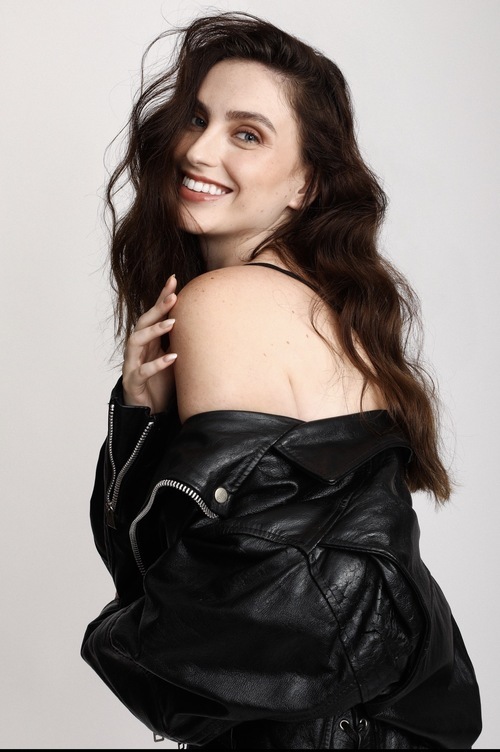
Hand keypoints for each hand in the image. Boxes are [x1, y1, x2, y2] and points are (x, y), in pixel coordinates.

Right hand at [122, 275, 177, 412]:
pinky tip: (172, 358)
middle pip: (143, 322)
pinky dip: (157, 364)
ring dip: (154, 330)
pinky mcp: (133, 381)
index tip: (174, 279)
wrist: (148, 411)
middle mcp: (139, 349)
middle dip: (157, 308)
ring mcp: (133, 364)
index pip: (153, 314)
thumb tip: (207, 323)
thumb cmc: (161, 383)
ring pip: (136, 341)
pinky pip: (142, 371)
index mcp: (149, 341)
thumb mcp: (175, 358)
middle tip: (173, 296)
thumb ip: (183, 342)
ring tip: (172, 322)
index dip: (162, 297)